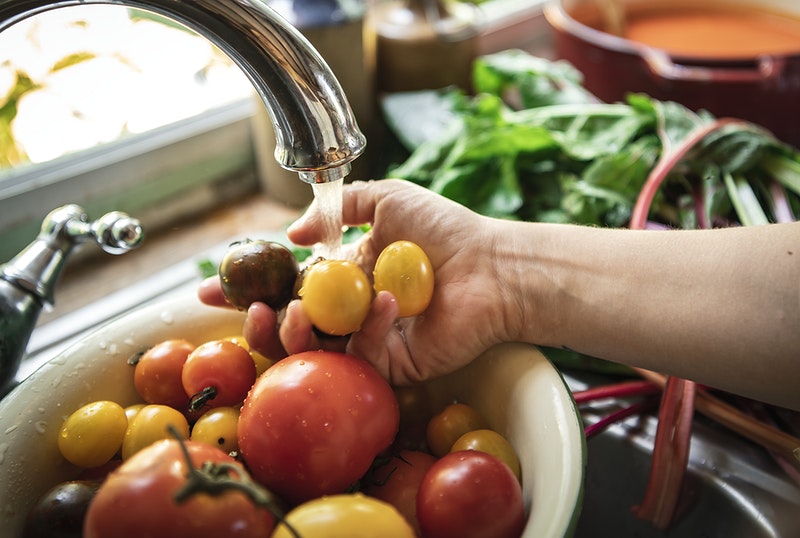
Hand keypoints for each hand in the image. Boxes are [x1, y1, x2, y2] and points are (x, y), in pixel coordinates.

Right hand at [200, 179, 512, 384]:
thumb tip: (294, 233)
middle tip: (248, 310)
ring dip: (295, 335)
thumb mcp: (386, 199)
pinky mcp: (394, 364)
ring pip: (316, 352)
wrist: (493, 263)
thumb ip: (337, 208)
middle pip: (290, 328)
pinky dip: (369, 329)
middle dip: (257, 323)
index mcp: (344, 278)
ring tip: (291, 311)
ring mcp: (370, 340)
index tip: (210, 288)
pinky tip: (386, 301)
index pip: (284, 287)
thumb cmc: (444, 229)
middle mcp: (351, 312)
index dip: (247, 288)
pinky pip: (363, 356)